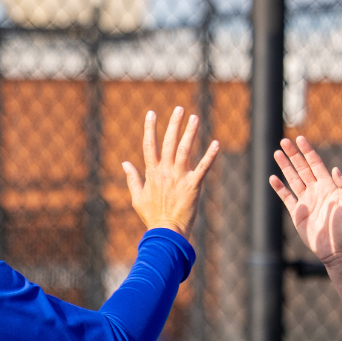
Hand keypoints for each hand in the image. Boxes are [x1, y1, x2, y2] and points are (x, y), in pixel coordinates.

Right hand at [122, 106, 219, 238]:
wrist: (167, 232)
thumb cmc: (152, 217)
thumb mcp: (137, 198)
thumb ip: (132, 178)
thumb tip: (124, 163)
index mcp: (152, 172)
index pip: (149, 145)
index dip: (150, 128)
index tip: (152, 113)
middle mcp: (165, 171)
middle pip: (168, 142)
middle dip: (174, 124)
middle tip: (179, 109)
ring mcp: (179, 177)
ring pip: (185, 149)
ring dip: (190, 132)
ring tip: (195, 118)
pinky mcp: (193, 185)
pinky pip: (203, 167)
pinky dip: (210, 155)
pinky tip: (216, 143)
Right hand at [269, 136, 341, 265]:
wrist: (338, 251)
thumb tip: (336, 169)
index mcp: (329, 186)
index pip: (316, 164)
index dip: (308, 151)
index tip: (300, 139)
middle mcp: (317, 191)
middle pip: (302, 168)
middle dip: (293, 155)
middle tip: (283, 141)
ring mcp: (306, 202)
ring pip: (293, 179)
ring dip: (285, 167)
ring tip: (276, 153)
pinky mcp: (298, 214)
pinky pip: (287, 198)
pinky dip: (279, 188)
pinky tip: (272, 178)